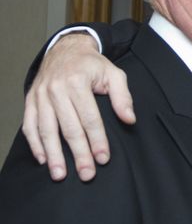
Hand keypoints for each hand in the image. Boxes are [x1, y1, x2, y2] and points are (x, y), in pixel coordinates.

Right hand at [22, 33, 135, 181]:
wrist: (66, 48)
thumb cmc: (92, 65)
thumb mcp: (114, 73)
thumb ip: (122, 96)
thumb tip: (129, 119)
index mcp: (78, 82)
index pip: (90, 118)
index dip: (97, 140)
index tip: (103, 159)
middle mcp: (56, 89)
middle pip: (69, 128)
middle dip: (78, 153)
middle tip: (87, 174)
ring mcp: (40, 95)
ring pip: (46, 130)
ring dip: (53, 154)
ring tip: (61, 174)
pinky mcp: (31, 100)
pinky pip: (29, 125)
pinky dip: (35, 144)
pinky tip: (43, 159)